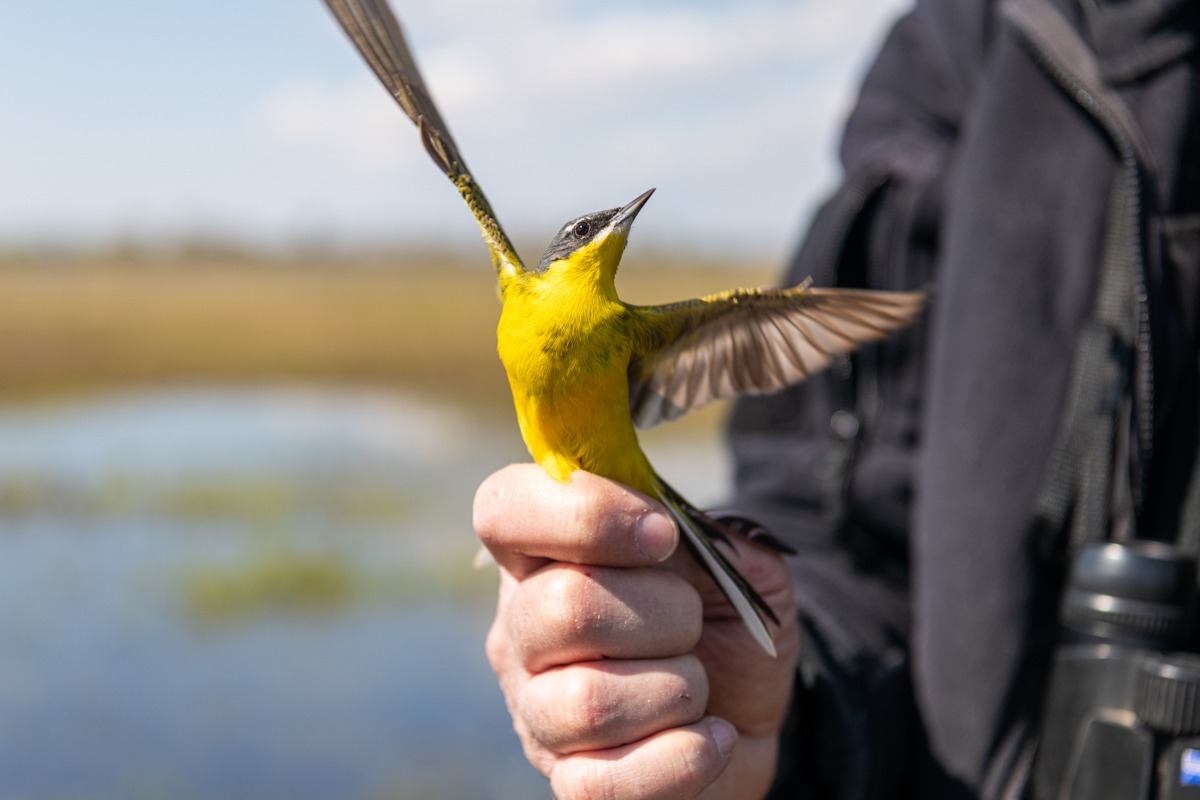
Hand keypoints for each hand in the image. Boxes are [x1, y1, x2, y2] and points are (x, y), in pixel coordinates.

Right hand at [474, 464, 798, 799]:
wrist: (748, 704)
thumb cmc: (719, 617)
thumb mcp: (721, 553)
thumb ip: (692, 525)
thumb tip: (657, 526)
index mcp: (543, 555)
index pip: (504, 510)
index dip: (584, 514)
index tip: (661, 533)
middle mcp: (523, 630)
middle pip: (563, 607)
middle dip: (664, 611)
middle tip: (692, 620)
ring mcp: (537, 710)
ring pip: (587, 703)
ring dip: (677, 688)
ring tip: (697, 684)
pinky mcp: (568, 780)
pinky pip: (602, 784)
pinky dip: (683, 757)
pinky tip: (710, 735)